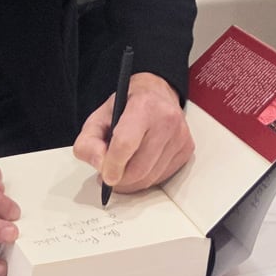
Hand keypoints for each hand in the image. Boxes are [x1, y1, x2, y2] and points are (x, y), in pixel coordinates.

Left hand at [74, 72, 194, 193]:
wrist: (156, 93)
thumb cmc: (127, 105)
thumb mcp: (98, 117)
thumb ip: (88, 142)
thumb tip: (99, 164)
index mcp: (143, 106)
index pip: (126, 144)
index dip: (112, 165)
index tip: (105, 176)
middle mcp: (166, 119)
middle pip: (140, 167)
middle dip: (120, 179)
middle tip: (109, 176)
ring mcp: (180, 135)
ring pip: (151, 177)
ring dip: (132, 182)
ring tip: (122, 171)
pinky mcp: (187, 148)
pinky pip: (163, 177)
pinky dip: (147, 179)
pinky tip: (139, 166)